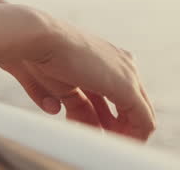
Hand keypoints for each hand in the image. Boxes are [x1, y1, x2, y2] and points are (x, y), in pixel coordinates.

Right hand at [6, 13, 154, 140]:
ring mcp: (127, 73)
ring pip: (140, 113)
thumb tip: (62, 114)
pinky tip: (112, 143)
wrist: (36, 36)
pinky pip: (143, 121)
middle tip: (101, 141)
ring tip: (104, 143)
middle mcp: (121, 63)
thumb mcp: (59, 84)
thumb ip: (71, 103)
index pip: (115, 94)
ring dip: (124, 133)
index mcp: (105, 57)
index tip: (90, 130)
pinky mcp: (127, 87)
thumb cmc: (37, 54)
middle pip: (130, 103)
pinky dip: (132, 136)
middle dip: (118, 127)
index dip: (107, 117)